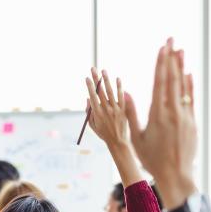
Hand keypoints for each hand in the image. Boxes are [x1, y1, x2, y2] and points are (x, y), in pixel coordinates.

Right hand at [85, 69, 141, 186]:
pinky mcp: (123, 110)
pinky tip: (117, 79)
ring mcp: (116, 109)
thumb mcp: (93, 126)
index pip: (92, 97)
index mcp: (97, 114)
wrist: (118, 142)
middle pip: (100, 91)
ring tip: (104, 71)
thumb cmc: (104, 134)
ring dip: (107, 80)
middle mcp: (106, 110)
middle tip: (92, 68)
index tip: (86, 78)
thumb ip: (89, 113)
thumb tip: (88, 99)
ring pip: (111, 91)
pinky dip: (120, 87)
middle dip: (96, 79)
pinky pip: (121, 96)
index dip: (89, 87)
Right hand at [125, 39, 196, 208]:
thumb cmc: (152, 159)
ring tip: (180, 49)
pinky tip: (188, 74)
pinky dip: (189, 86)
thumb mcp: (137, 138)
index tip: (161, 48)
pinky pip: (191, 99)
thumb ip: (132, 113)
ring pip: (183, 86)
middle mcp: (173, 112)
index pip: (159, 83)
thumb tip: (126, 93)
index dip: (160, 63)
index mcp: (157, 115)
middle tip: (171, 39)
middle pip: (172, 79)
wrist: (176, 175)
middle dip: (171, 57)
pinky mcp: (192, 122)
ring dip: (181, 67)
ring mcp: (185, 116)